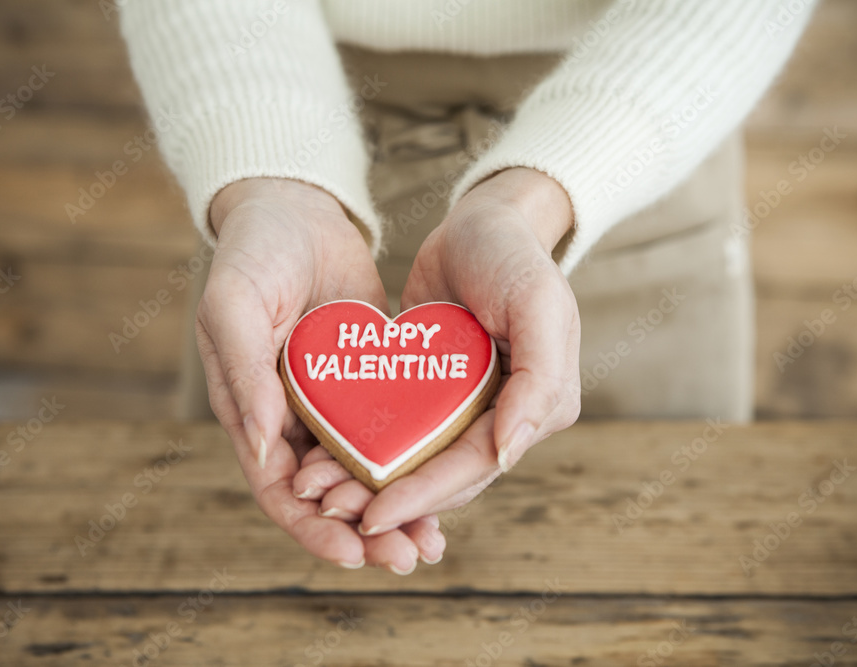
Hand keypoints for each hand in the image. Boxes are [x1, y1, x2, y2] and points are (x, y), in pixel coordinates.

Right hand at [195, 178, 444, 571]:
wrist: (293, 207)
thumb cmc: (252, 252)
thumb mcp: (234, 303)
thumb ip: (244, 374)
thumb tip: (268, 453)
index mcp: (250, 411)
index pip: (278, 489)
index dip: (312, 527)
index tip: (354, 553)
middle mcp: (289, 419)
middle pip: (326, 495)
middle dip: (365, 532)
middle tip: (410, 557)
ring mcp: (330, 403)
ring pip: (363, 473)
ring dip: (395, 508)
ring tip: (434, 541)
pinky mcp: (367, 382)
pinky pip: (390, 432)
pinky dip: (412, 460)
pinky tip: (449, 477)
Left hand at [296, 168, 581, 535]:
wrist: (483, 220)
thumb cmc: (515, 255)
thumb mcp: (538, 304)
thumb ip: (539, 380)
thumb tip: (508, 454)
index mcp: (537, 411)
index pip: (475, 467)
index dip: (424, 496)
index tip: (373, 516)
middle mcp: (503, 419)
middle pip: (441, 475)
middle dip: (388, 497)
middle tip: (328, 508)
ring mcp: (465, 407)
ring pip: (414, 460)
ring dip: (369, 479)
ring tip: (317, 490)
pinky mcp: (431, 390)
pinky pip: (398, 428)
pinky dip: (366, 445)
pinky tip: (323, 453)